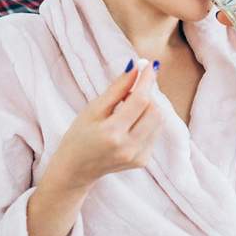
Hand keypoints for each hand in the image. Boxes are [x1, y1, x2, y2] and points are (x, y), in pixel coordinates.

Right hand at [43, 58, 163, 194]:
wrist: (76, 169)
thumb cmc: (79, 136)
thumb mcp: (93, 109)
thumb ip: (117, 89)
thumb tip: (136, 68)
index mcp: (112, 133)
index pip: (140, 100)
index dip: (147, 80)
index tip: (150, 65)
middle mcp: (128, 147)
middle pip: (155, 110)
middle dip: (148, 94)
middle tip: (133, 89)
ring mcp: (137, 156)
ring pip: (159, 121)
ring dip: (149, 107)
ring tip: (129, 107)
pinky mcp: (143, 160)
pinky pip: (155, 132)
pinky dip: (148, 121)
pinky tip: (131, 122)